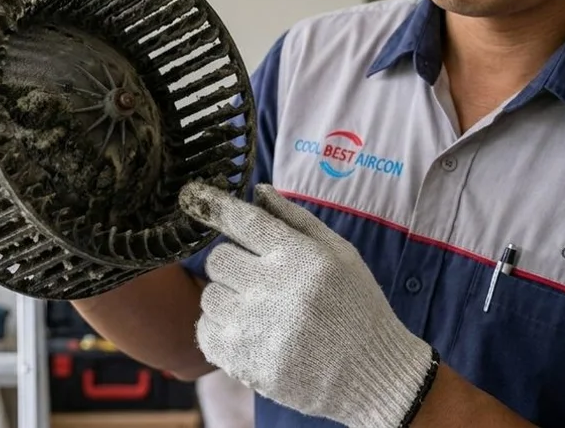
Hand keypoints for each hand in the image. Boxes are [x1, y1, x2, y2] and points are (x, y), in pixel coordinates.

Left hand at [179, 182, 439, 427]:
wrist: (373, 374)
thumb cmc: (358, 307)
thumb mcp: (341, 254)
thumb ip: (296, 220)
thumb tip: (258, 190)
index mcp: (299, 257)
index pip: (243, 220)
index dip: (213, 205)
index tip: (191, 194)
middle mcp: (274, 289)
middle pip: (217, 259)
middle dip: (233, 265)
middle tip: (256, 278)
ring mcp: (256, 328)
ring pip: (209, 296)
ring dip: (227, 299)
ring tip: (259, 310)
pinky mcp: (246, 363)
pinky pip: (206, 332)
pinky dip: (221, 330)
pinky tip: (248, 332)